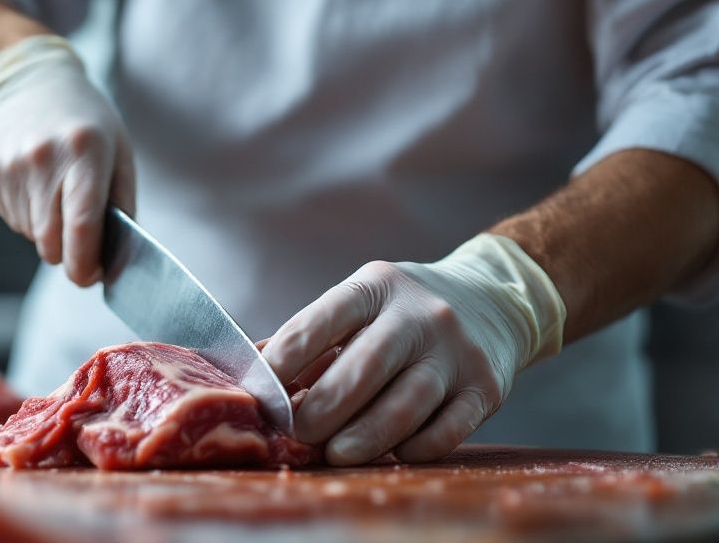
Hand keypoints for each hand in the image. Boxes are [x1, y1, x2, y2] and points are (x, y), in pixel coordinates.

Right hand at [0, 35, 134, 285]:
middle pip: (52, 242)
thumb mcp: (119, 154)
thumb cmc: (86, 124)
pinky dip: (28, 216)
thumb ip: (121, 207)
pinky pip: (12, 220)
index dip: (86, 264)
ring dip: (48, 231)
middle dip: (69, 252)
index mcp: (85, 150)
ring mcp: (9, 166)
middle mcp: (43, 158)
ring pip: (32, 235)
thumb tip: (111, 262)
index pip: (82, 226)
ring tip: (57, 193)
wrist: (28, 83)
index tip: (92, 277)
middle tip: (82, 239)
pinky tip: (35, 185)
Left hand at [262, 234, 564, 464]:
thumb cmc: (403, 311)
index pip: (322, 321)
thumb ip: (308, 338)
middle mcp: (419, 314)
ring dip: (364, 436)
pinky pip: (447, 429)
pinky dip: (413, 448)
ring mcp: (456, 351)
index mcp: (375, 287)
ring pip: (405, 403)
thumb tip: (248, 371)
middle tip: (297, 433)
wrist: (493, 299)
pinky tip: (391, 453)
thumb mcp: (359, 304)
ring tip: (336, 454)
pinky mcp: (485, 387)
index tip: (261, 390)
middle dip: (324, 406)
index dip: (286, 359)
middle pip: (364, 367)